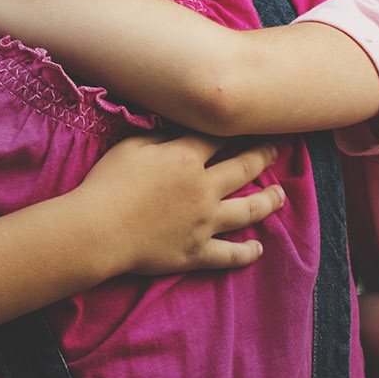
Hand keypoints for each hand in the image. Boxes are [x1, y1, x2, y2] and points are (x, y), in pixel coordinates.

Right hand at [70, 131, 283, 275]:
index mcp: (186, 159)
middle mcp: (204, 189)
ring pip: (248, 210)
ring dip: (269, 201)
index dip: (236, 129)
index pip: (219, 138)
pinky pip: (229, 254)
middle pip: (244, 168)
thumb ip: (161, 136)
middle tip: (277, 149)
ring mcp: (204, 223)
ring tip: (280, 196)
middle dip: (264, 155)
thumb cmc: (108, 184)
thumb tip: (180, 130)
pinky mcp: (196, 252)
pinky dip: (247, 252)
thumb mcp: (132, 147)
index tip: (251, 123)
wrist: (98, 230)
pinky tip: (258, 248)